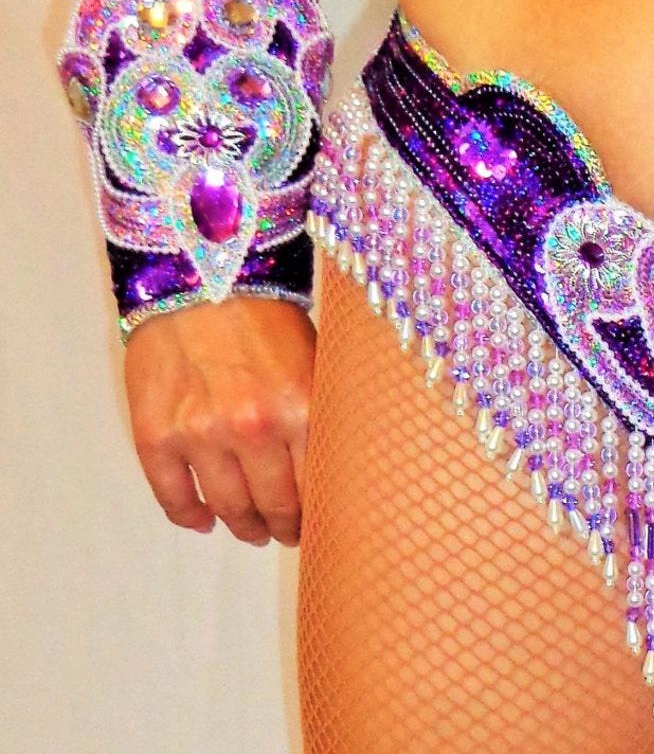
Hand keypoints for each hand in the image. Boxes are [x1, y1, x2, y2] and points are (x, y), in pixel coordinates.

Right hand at [125, 298, 315, 546]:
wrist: (198, 278)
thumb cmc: (266, 317)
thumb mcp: (315, 363)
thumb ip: (323, 416)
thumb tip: (337, 471)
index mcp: (302, 411)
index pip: (319, 488)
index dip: (322, 515)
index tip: (323, 525)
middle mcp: (252, 430)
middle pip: (275, 506)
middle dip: (285, 527)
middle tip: (287, 534)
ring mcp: (201, 436)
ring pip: (228, 508)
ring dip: (243, 527)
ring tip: (252, 530)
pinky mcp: (156, 435)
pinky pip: (173, 496)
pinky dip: (189, 516)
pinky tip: (203, 520)